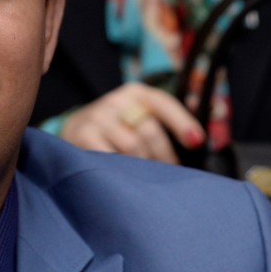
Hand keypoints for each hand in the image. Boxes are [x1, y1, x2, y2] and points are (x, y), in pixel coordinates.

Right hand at [58, 82, 203, 164]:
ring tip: (146, 178)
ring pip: (132, 147)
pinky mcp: (82, 135)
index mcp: (136, 93)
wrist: (73, 130)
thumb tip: (198, 139)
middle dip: (164, 156)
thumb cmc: (117, 129)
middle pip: (150, 131)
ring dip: (143, 167)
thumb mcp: (138, 116)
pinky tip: (125, 178)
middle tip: (168, 174)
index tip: (196, 142)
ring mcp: (98, 117)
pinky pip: (111, 158)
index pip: (164, 103)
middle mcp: (117, 101)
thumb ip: (164, 124)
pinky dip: (122, 170)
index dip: (182, 122)